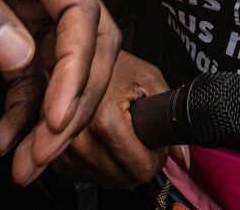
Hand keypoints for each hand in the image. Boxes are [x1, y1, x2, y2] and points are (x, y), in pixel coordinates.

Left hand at [0, 0, 120, 184]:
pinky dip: (22, 111)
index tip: (55, 116)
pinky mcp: (3, 26)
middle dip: (70, 103)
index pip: (79, 11)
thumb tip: (17, 59)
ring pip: (59, 68)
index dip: (76, 67)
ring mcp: (26, 2)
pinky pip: (27, 75)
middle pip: (84, 45)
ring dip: (48, 118)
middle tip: (42, 153)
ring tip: (23, 164)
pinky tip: (4, 139)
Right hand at [55, 51, 182, 189]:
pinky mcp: (57, 158)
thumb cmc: (115, 65)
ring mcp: (65, 151)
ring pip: (108, 182)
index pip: (140, 169)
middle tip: (137, 136)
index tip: (152, 140)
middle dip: (138, 162)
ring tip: (119, 135)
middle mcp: (80, 139)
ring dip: (119, 165)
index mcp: (104, 121)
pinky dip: (100, 165)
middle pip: (125, 180)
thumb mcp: (150, 79)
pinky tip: (102, 141)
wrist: (76, 58)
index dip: (155, 157)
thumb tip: (183, 157)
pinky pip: (88, 177)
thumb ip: (170, 117)